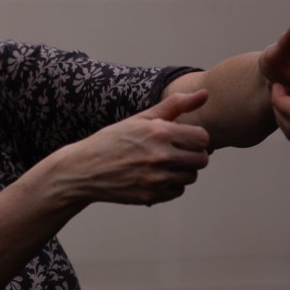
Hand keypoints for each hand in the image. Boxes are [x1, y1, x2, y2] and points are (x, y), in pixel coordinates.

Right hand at [58, 90, 211, 206]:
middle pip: (202, 160)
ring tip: (163, 164)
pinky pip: (177, 191)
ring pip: (191, 177)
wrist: (84, 169)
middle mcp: (160, 156)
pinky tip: (154, 176)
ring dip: (182, 171)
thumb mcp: (141, 118)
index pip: (202, 138)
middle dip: (193, 155)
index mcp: (159, 132)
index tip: (184, 138)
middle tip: (176, 152)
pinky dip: (170, 186)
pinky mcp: (151, 196)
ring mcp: (156, 178)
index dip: (196, 138)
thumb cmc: (112, 140)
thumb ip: (175, 105)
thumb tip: (205, 94)